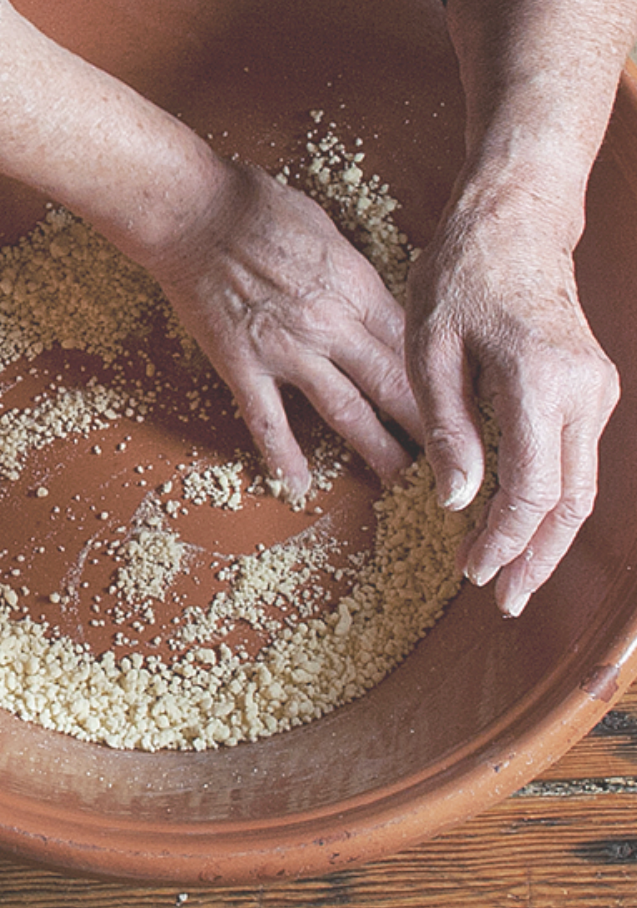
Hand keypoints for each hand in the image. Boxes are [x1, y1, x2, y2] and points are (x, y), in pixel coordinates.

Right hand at [148, 164, 422, 498]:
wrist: (194, 213)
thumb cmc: (258, 210)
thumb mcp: (328, 233)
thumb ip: (355, 278)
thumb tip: (376, 307)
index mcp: (356, 289)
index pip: (413, 346)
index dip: (443, 380)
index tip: (462, 404)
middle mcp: (330, 326)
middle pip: (392, 385)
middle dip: (426, 426)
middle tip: (451, 457)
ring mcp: (286, 350)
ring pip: (344, 410)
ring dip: (376, 447)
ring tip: (398, 480)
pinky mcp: (242, 366)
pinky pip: (268, 420)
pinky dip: (284, 456)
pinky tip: (299, 485)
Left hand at [406, 188, 619, 616]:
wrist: (513, 221)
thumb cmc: (459, 276)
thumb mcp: (430, 347)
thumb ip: (447, 426)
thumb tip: (458, 500)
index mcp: (538, 381)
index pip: (531, 491)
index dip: (502, 542)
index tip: (470, 572)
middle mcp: (584, 392)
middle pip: (570, 503)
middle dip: (536, 559)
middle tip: (504, 602)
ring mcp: (596, 391)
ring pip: (581, 488)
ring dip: (547, 538)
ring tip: (512, 577)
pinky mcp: (591, 389)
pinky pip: (574, 462)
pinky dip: (548, 502)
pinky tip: (515, 523)